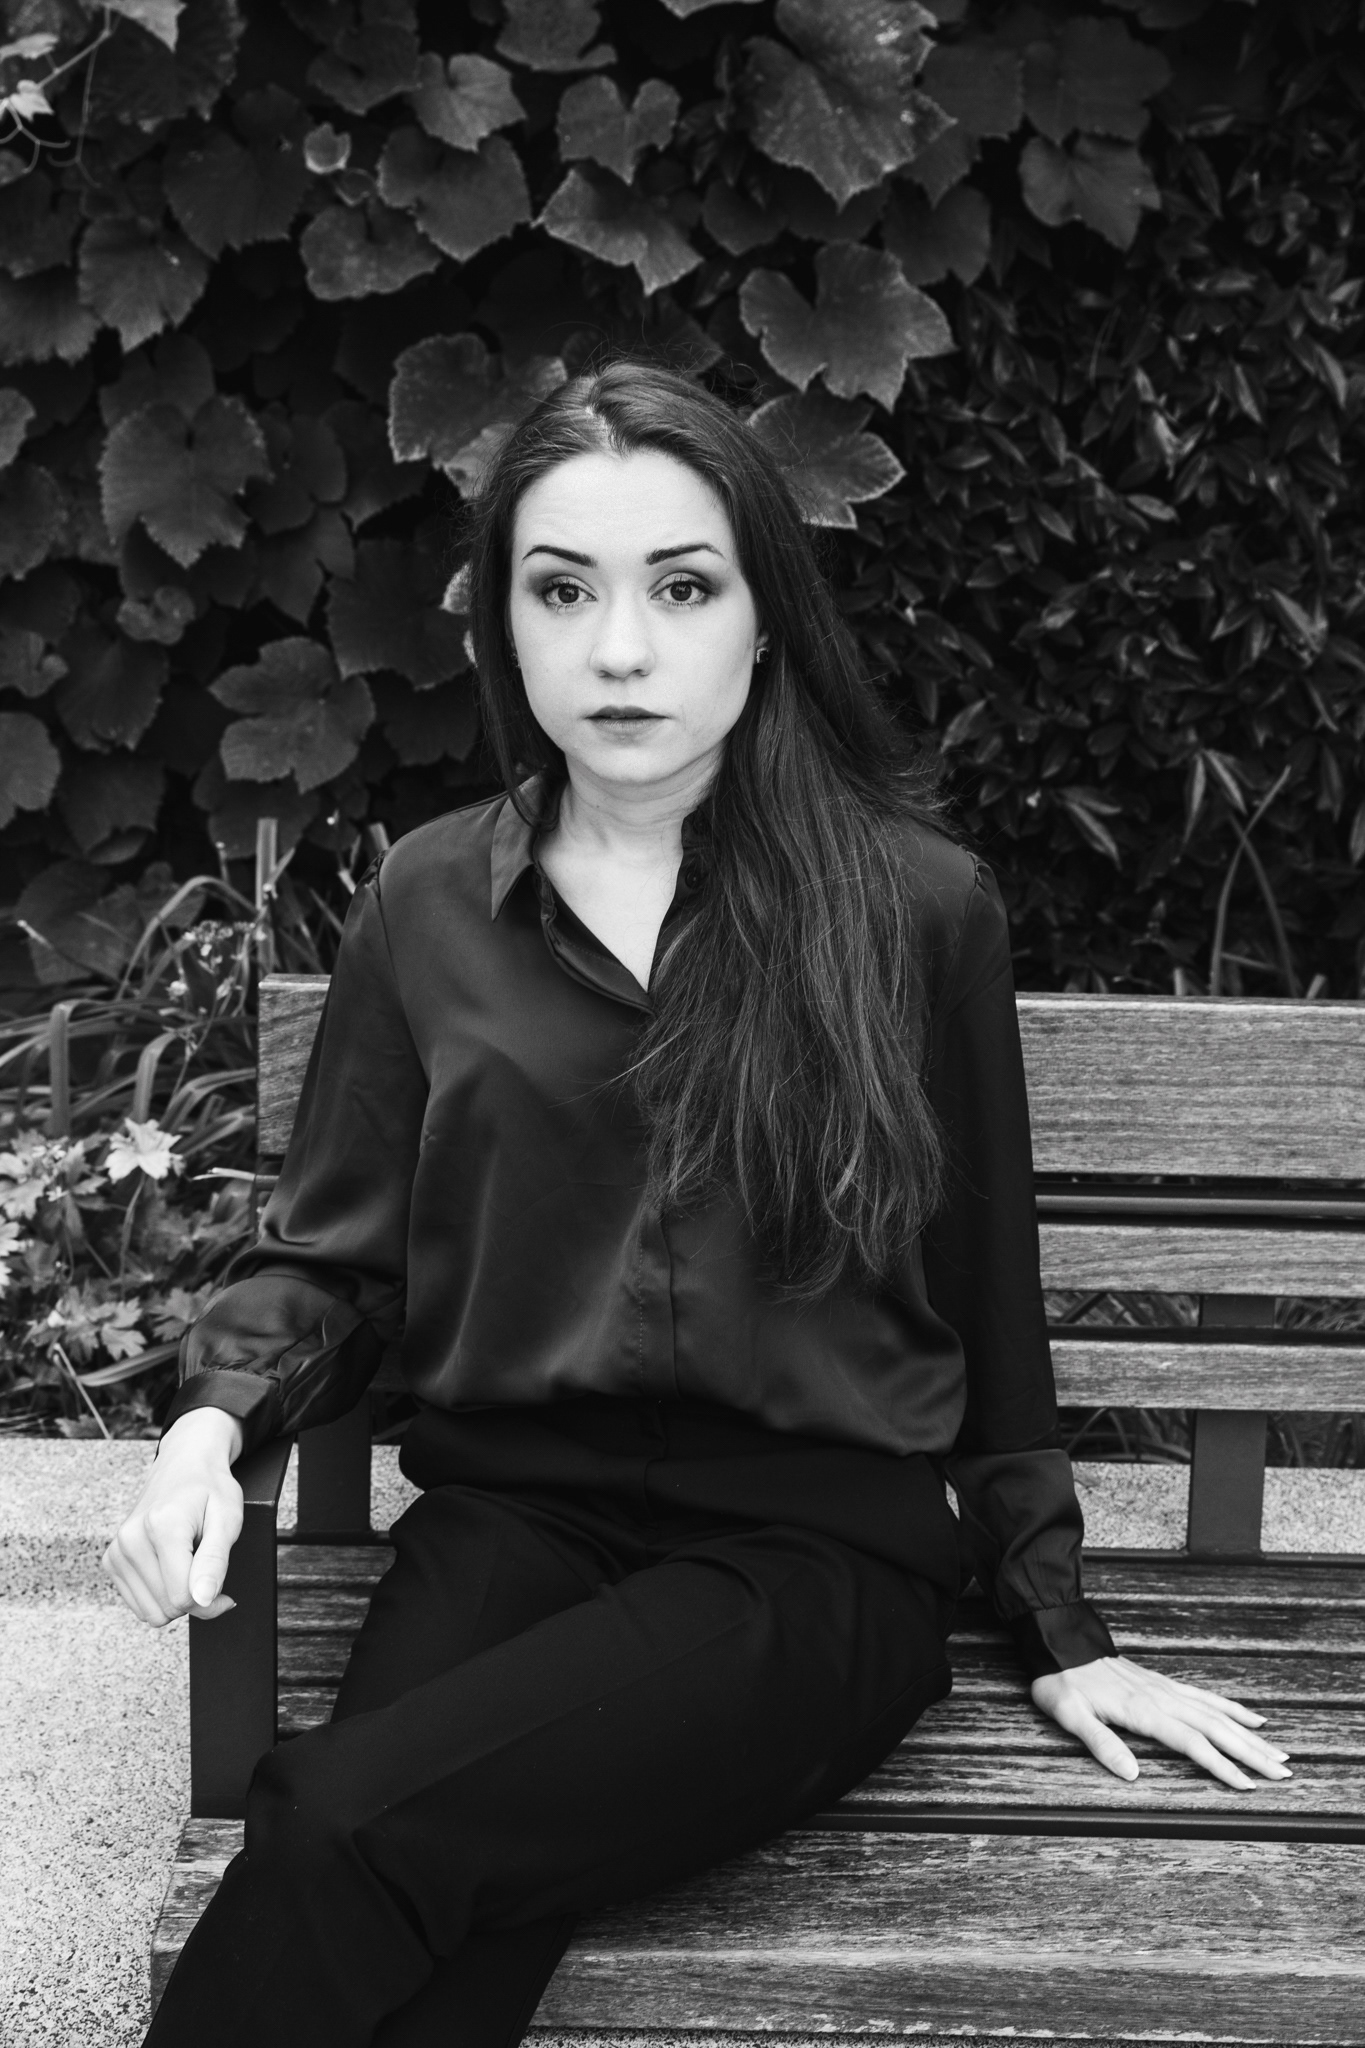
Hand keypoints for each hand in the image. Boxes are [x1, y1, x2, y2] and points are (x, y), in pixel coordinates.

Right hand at [103, 1408, 244, 1626]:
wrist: (184, 1465)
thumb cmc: (210, 1489)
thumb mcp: (228, 1519)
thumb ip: (215, 1562)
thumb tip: (202, 1601)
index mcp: (162, 1526)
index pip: (182, 1597)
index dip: (210, 1603)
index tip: (224, 1593)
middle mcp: (131, 1539)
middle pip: (166, 1608)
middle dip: (193, 1600)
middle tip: (206, 1570)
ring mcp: (117, 1549)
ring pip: (150, 1613)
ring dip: (175, 1599)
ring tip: (187, 1564)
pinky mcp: (111, 1559)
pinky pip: (138, 1604)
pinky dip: (158, 1595)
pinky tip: (170, 1567)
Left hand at [1032, 1655, 1292, 1789]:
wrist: (1059, 1643)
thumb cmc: (1062, 1683)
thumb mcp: (1071, 1716)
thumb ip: (1102, 1744)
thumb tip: (1133, 1776)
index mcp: (1144, 1711)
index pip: (1193, 1744)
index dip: (1222, 1766)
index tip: (1249, 1786)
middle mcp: (1162, 1699)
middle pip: (1217, 1729)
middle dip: (1252, 1753)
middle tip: (1284, 1773)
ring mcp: (1166, 1689)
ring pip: (1218, 1714)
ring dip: (1250, 1734)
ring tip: (1280, 1752)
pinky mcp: (1164, 1684)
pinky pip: (1206, 1697)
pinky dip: (1232, 1708)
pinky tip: (1252, 1717)